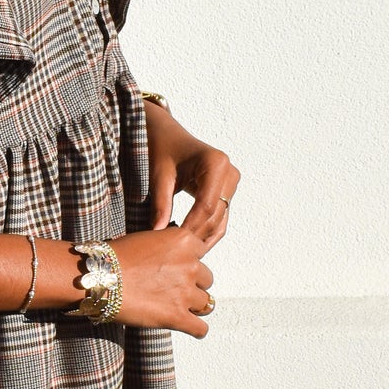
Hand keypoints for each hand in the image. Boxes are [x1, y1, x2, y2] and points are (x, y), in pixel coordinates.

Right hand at [110, 219, 214, 336]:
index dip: (189, 262)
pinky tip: (187, 326)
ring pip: (206, 304)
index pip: (202, 254)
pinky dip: (196, 329)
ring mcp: (185, 292)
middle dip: (192, 285)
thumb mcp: (148, 239)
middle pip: (207, 280)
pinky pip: (200, 328)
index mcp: (185, 242)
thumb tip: (175, 260)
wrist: (98, 278)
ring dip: (193, 307)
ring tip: (175, 307)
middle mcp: (190, 265)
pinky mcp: (177, 317)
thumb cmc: (115, 258)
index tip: (175, 269)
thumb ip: (169, 248)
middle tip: (171, 290)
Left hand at [145, 102, 239, 246]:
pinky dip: (206, 230)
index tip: (174, 245)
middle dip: (197, 235)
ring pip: (220, 219)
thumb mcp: (159, 176)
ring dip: (203, 237)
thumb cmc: (161, 149)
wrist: (167, 134)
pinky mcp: (227, 190)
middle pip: (216, 215)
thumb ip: (160, 204)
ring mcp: (231, 182)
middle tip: (177, 254)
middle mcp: (229, 172)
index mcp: (216, 163)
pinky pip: (219, 216)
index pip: (206, 206)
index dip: (191, 227)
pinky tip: (189, 244)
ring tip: (183, 254)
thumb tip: (158, 234)